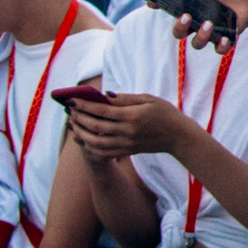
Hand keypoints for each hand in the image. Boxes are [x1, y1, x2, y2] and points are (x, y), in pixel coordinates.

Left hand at [64, 91, 194, 162]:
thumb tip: (104, 95)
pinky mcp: (126, 151)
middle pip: (95, 126)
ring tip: (72, 124)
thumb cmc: (165, 114)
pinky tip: (83, 138)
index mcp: (133, 116)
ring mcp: (126, 143)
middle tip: (69, 110)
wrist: (178, 137)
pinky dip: (89, 146)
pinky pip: (102, 152)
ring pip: (95, 141)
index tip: (72, 100)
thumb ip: (126, 98)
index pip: (102, 110)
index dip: (84, 105)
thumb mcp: (149, 99)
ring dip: (81, 133)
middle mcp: (127, 131)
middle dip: (79, 117)